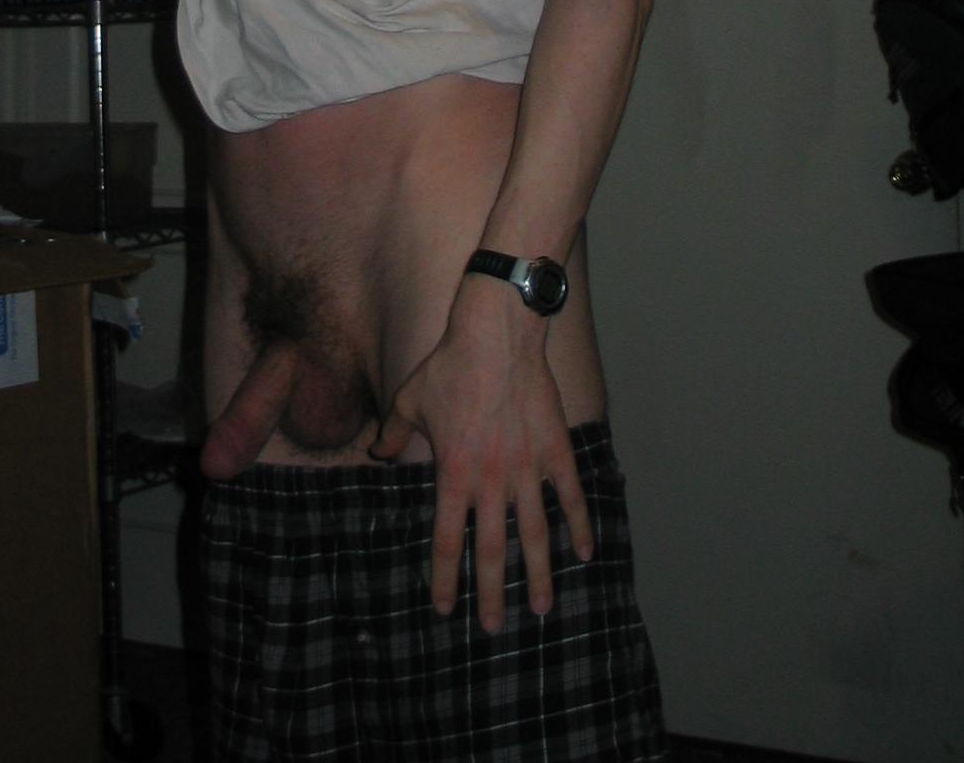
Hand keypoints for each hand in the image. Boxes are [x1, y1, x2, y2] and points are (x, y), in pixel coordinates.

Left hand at [371, 279, 589, 633]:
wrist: (497, 334)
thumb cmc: (450, 365)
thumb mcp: (410, 399)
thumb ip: (394, 433)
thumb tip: (377, 452)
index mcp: (454, 474)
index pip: (447, 540)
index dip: (445, 578)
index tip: (443, 608)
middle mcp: (492, 481)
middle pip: (493, 551)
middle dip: (492, 593)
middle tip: (493, 628)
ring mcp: (528, 468)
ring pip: (537, 535)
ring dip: (541, 575)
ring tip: (543, 609)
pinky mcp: (556, 450)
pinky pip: (571, 497)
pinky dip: (581, 526)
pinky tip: (586, 553)